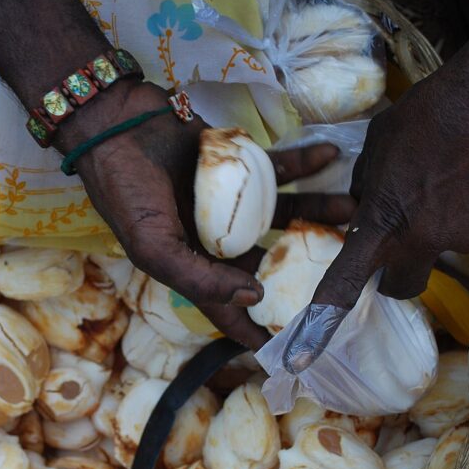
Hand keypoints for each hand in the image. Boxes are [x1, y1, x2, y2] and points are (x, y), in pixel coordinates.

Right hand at [61, 81, 355, 349]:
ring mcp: (229, 200)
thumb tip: (253, 299)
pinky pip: (278, 168)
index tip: (292, 347)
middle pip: (267, 261)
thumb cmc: (125, 189)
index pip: (229, 308)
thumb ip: (198, 279)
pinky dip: (305, 162)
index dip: (258, 330)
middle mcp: (214, 238)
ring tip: (354, 211)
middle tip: (347, 269)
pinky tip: (331, 155)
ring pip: (283, 214)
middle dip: (304, 267)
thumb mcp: (153, 245)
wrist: (114, 121)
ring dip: (317, 212)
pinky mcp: (238, 163)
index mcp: (191, 265)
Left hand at [313, 56, 468, 307]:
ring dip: (433, 231)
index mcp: (385, 223)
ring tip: (440, 181)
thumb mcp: (376, 146)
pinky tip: (467, 175)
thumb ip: (365, 189)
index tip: (302, 358)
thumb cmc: (429, 112)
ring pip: (438, 252)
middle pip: (401, 286)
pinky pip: (468, 229)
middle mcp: (426, 242)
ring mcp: (465, 238)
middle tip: (395, 242)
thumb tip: (365, 210)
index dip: (322, 321)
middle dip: (393, 273)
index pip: (346, 282)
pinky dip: (463, 212)